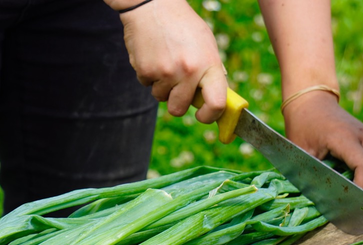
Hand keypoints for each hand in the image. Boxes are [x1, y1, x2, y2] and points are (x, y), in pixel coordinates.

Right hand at [112, 0, 227, 122]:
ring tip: (164, 62)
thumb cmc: (182, 26)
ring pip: (161, 98)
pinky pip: (147, 86)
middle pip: (180, 108)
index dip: (210, 116)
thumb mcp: (206, 44)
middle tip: (177, 88)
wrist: (153, 6)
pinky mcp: (145, 71)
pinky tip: (153, 56)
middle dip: (177, 103)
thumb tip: (212, 99)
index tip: (203, 116)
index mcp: (209, 64)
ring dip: (161, 86)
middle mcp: (188, 71)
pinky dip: (149, 75)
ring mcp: (166, 73)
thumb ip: (209, 72)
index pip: (217, 103)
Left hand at [282, 91, 362, 193]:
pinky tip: (361, 183)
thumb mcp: (300, 150)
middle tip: (357, 206)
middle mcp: (362, 135)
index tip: (354, 202)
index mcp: (344, 138)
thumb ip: (310, 171)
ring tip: (359, 197)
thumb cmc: (302, 126)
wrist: (310, 102)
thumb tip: (317, 196)